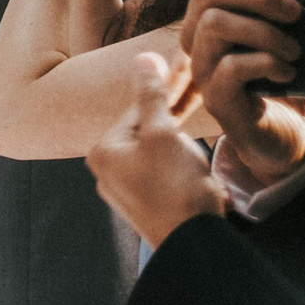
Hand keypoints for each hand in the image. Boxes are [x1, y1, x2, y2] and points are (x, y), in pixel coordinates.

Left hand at [86, 51, 225, 249]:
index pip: (138, 108)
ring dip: (181, 127)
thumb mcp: (163, 134)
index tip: (184, 61)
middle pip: (147, 127)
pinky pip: (166, 168)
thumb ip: (152, 96)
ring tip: (200, 101)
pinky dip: (183, 153)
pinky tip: (197, 144)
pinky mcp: (152, 203)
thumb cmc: (176, 187)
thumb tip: (142, 59)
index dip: (166, 83)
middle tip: (197, 77)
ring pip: (159, 147)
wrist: (195, 246)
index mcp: (104, 151)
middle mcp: (109, 171)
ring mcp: (130, 190)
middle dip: (174, 104)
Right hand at [179, 0, 304, 186]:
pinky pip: (233, 65)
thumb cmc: (284, 74)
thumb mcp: (285, 20)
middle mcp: (199, 31)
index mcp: (215, 6)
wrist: (290, 133)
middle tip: (294, 12)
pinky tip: (287, 73)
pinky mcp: (214, 94)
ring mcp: (202, 63)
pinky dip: (269, 63)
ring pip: (217, 23)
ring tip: (295, 51)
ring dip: (267, 33)